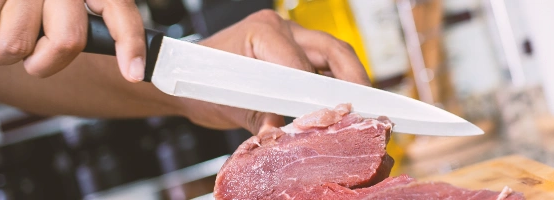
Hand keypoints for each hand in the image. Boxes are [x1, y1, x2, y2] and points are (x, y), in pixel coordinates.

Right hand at [0, 0, 147, 81]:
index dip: (130, 43)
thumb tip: (127, 68)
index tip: (134, 74)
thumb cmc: (27, 6)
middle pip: (67, 41)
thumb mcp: (61, 9)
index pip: (119, 9)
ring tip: (0, 32)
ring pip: (18, 45)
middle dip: (45, 63)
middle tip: (32, 57)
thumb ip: (80, 28)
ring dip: (3, 53)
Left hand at [177, 10, 369, 133]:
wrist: (185, 75)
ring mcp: (290, 37)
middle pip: (331, 49)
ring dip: (350, 78)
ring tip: (363, 105)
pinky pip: (324, 64)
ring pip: (333, 54)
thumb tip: (282, 135)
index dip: (319, 91)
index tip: (335, 113)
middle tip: (368, 105)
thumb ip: (260, 119)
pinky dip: (336, 83)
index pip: (302, 63)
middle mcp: (281, 29)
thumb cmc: (202, 82)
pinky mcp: (294, 50)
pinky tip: (344, 103)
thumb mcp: (230, 105)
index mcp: (263, 33)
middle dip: (353, 77)